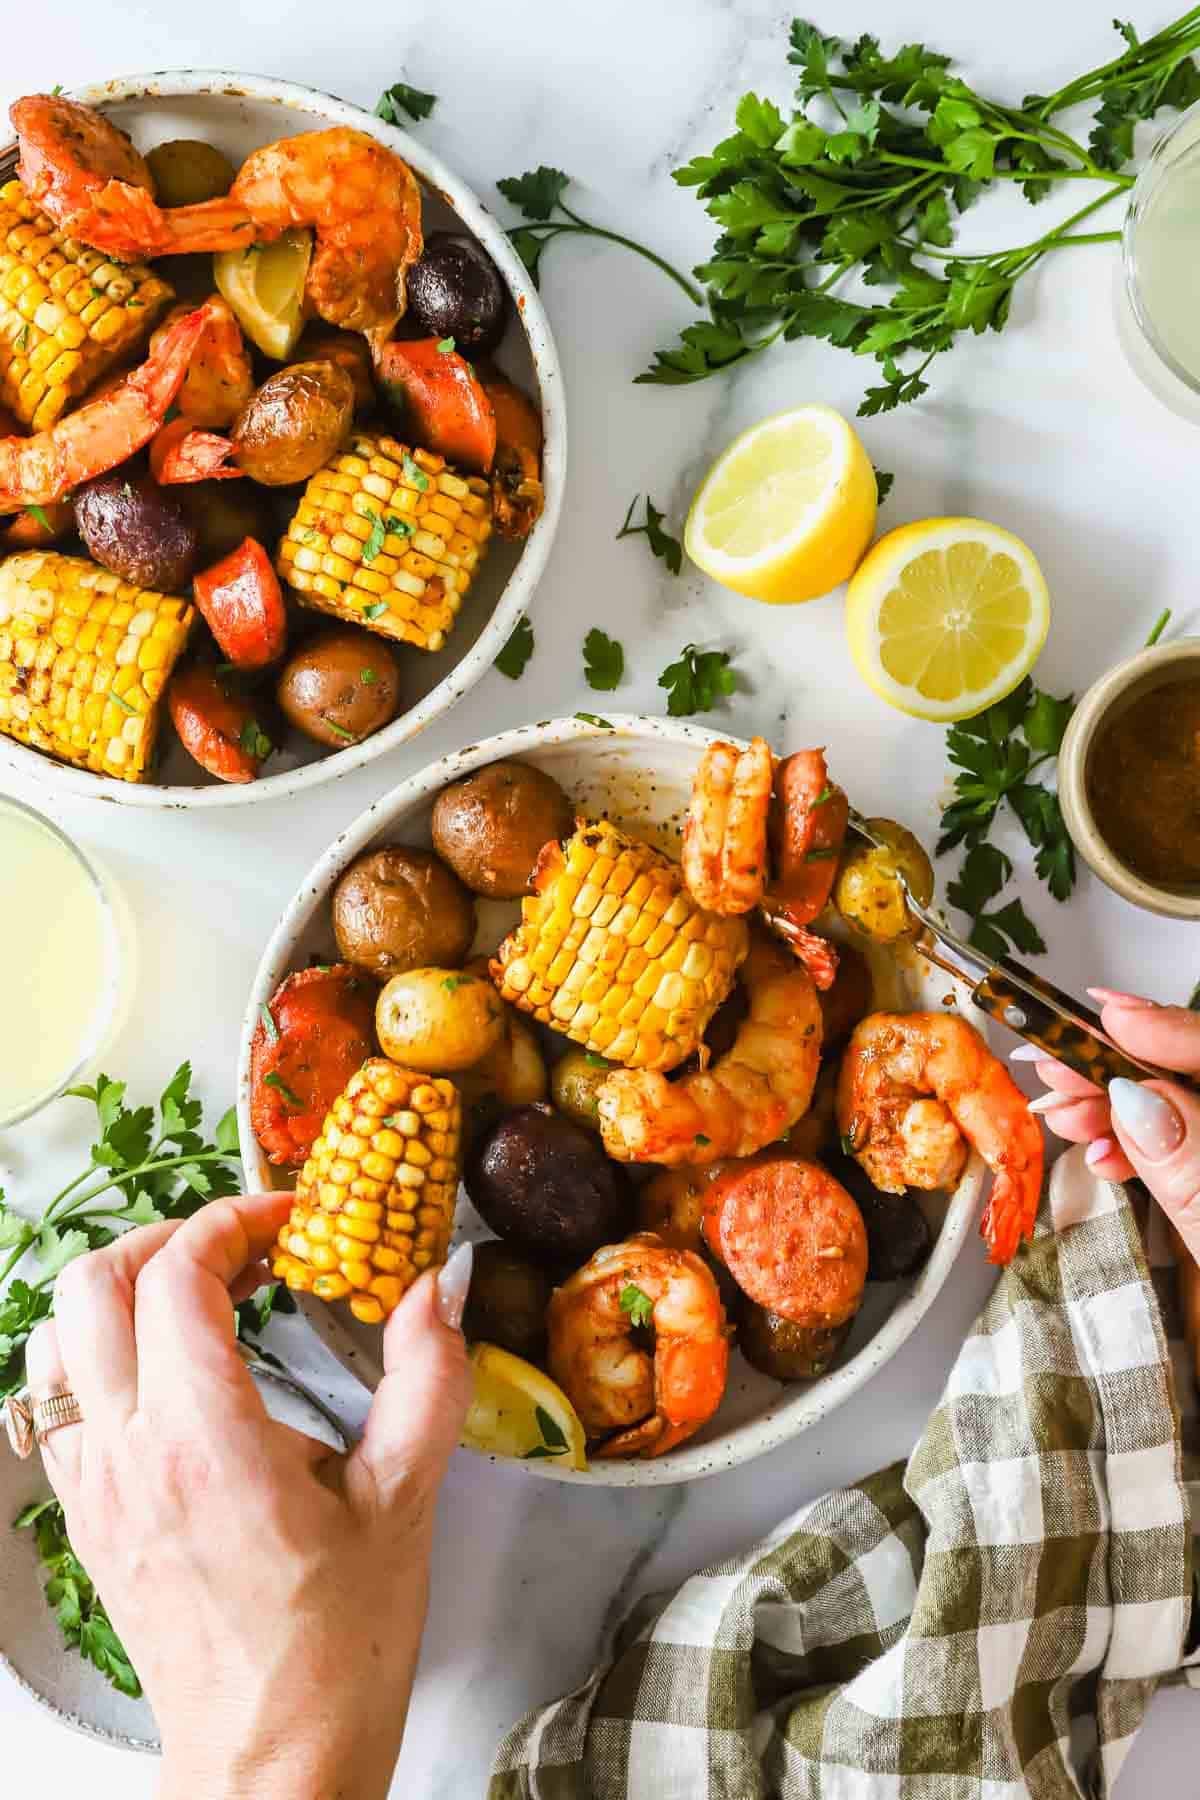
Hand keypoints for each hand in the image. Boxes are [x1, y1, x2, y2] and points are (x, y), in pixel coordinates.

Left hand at [24, 1194, 472, 1799]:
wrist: (271, 1760)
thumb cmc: (340, 1642)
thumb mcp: (405, 1497)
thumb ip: (427, 1374)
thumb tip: (441, 1282)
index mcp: (207, 1438)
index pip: (179, 1276)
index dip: (232, 1222)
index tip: (285, 1222)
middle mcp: (130, 1452)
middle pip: (94, 1286)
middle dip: (165, 1239)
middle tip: (237, 1248)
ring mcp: (95, 1487)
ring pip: (57, 1340)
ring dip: (119, 1294)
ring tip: (196, 1298)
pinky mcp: (85, 1519)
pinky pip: (54, 1404)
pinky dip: (94, 1356)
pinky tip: (161, 1373)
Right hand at [1021, 990, 1199, 1257]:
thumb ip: (1191, 1166)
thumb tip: (1137, 1096)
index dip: (1167, 1028)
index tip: (1103, 1014)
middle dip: (1125, 1070)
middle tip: (1055, 1069)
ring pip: (1191, 1112)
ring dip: (1123, 1111)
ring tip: (1066, 1118)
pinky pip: (1192, 1149)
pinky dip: (1147, 1150)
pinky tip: (1108, 1159)